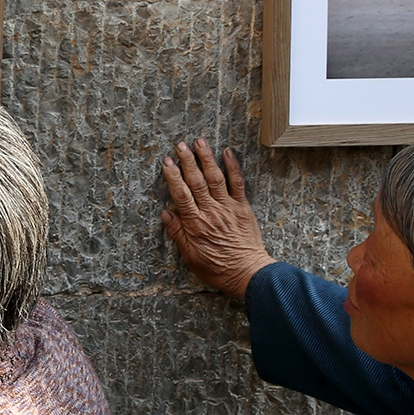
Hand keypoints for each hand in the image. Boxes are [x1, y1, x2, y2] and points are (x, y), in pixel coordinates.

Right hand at [161, 140, 274, 298]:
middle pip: (196, 181)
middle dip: (187, 161)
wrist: (247, 272)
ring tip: (199, 142)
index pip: (181, 194)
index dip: (173, 176)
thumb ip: (178, 233)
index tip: (167, 162)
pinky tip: (227, 152)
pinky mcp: (242, 207)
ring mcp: (228, 207)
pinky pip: (238, 183)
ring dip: (206, 158)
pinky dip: (233, 166)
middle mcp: (211, 212)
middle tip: (180, 145)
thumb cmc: (217, 268)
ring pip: (215, 178)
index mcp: (195, 224)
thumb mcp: (190, 256)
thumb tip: (166, 213)